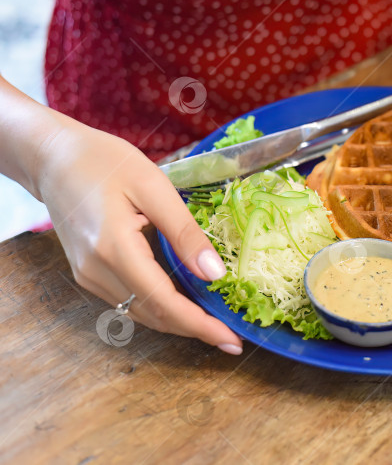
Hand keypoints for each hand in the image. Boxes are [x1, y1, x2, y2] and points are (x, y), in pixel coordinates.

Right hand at [36, 122, 242, 353]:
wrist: (53, 158)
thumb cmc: (105, 162)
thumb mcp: (154, 187)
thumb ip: (185, 232)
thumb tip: (215, 273)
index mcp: (113, 248)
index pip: (163, 302)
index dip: (199, 325)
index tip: (231, 339)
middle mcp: (96, 270)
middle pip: (153, 315)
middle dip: (195, 330)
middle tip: (233, 340)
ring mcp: (89, 275)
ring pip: (140, 313)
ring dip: (179, 323)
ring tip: (216, 325)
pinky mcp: (88, 273)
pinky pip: (129, 301)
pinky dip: (160, 308)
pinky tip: (186, 304)